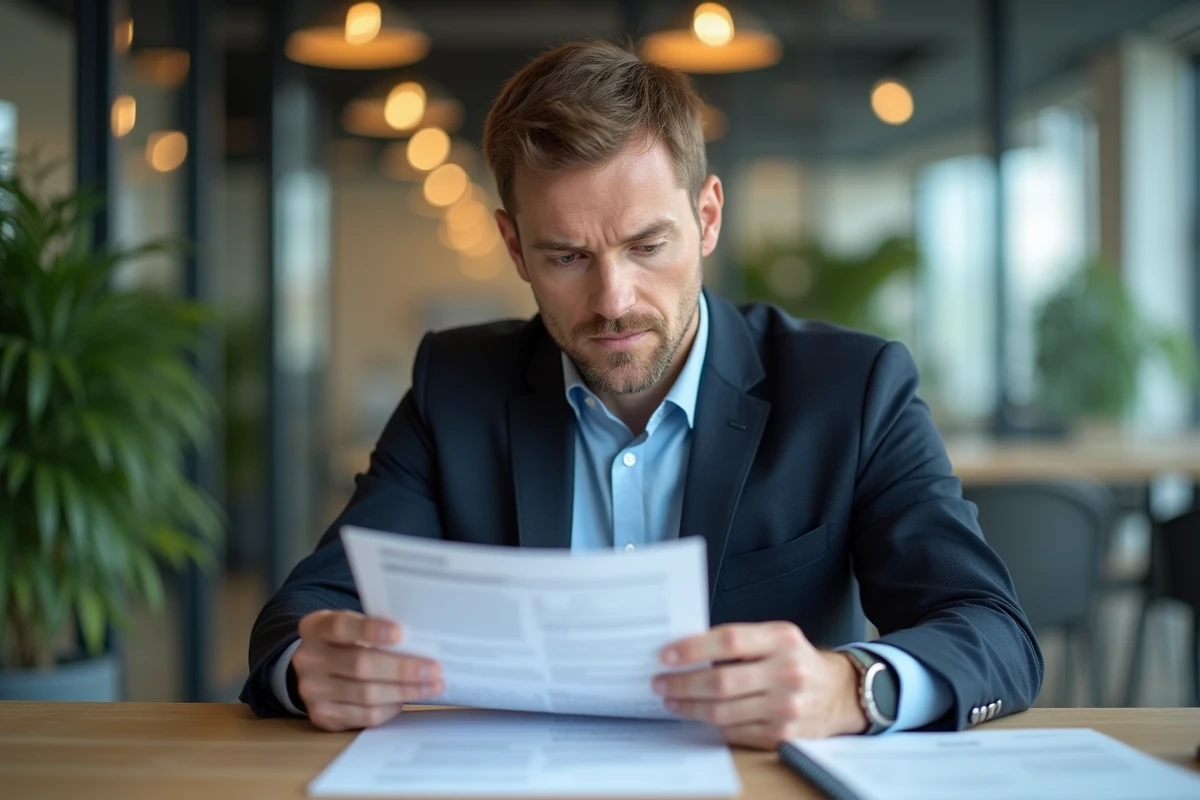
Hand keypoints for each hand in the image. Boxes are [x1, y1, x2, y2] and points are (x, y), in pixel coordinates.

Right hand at [292, 610, 443, 731]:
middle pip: (359, 665)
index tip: (399, 633)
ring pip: (365, 694)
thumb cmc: (346, 640)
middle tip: (433, 669)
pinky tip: (406, 699)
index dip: (369, 630)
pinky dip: (390, 707)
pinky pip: (364, 715)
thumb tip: (420, 641)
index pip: (341, 627)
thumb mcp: (353, 625)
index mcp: (315, 628)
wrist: (316, 667)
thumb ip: (375, 629)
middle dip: (401, 668)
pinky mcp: (323, 715)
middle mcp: (308, 659)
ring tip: (432, 685)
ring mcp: (312, 691)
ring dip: (404, 691)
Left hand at [652, 622, 867, 748]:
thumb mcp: (776, 637)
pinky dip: (712, 725)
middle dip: (683, 683)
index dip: (694, 648)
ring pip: (724, 711)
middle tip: (660, 683)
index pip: (730, 641)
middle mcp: (787, 673)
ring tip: (672, 700)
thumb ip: (739, 642)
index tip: (666, 655)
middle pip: (722, 681)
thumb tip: (687, 650)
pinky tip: (698, 715)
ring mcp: (786, 707)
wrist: (838, 693)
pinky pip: (736, 732)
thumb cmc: (796, 660)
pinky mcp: (783, 734)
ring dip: (690, 707)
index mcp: (782, 640)